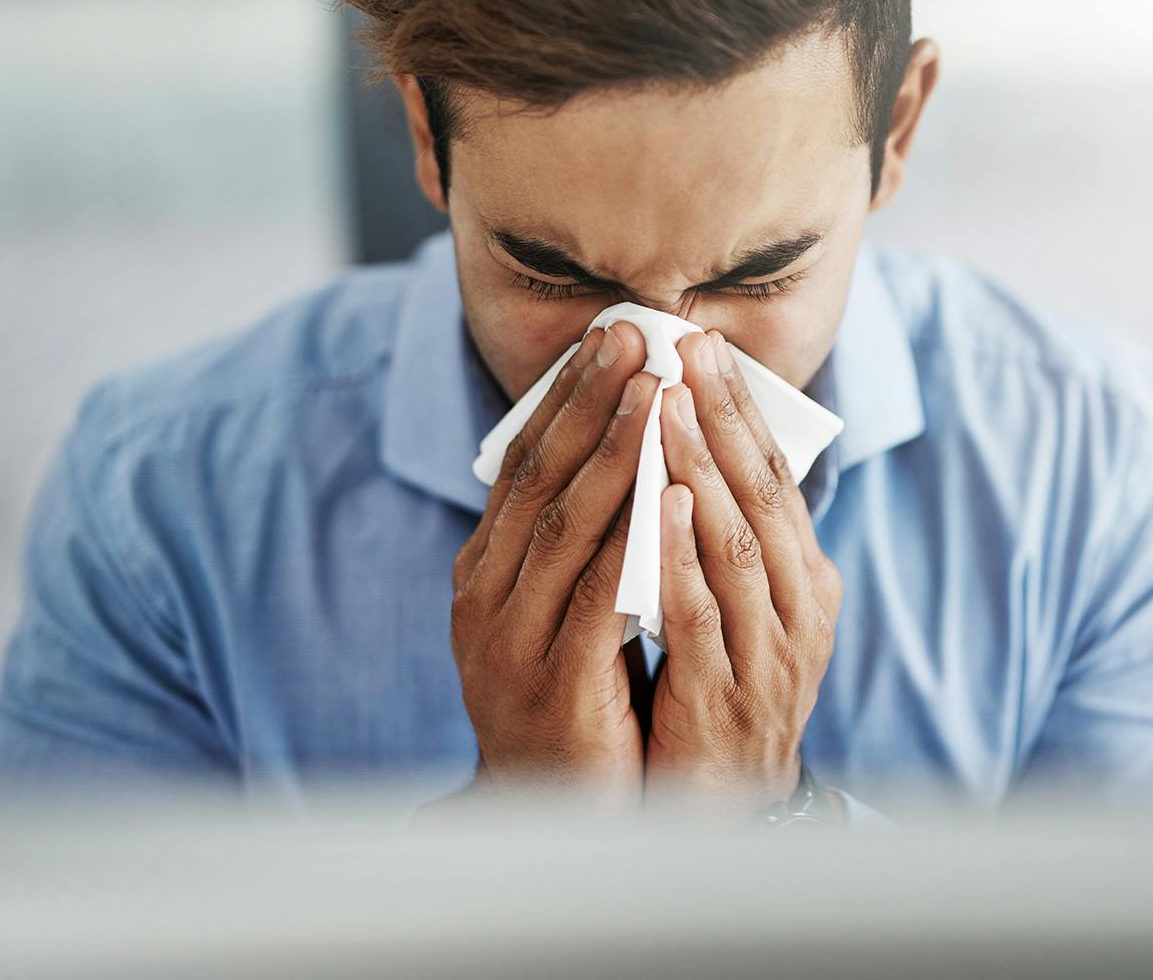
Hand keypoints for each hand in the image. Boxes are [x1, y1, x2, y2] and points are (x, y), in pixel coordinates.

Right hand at [449, 321, 660, 805]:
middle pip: (538, 476)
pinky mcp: (553, 682)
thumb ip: (578, 539)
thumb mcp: (559, 607)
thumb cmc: (571, 696)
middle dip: (586, 401)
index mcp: (486, 569)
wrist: (551, 816)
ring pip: (563, 524)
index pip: (524, 462)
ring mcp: (511, 638)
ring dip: (609, 451)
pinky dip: (629, 538)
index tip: (610, 337)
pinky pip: (596, 595)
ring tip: (652, 389)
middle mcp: (485, 593)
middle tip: (629, 335)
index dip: (566, 396)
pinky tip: (667, 491)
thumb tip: (625, 449)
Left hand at [645, 330, 843, 816]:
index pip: (774, 477)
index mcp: (804, 579)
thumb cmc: (722, 687)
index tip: (704, 346)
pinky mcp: (726, 697)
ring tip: (669, 403)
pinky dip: (682, 556)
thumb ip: (726, 536)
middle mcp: (799, 609)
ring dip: (702, 469)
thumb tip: (689, 446)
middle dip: (726, 417)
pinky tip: (661, 505)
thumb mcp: (741, 604)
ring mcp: (770, 655)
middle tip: (691, 348)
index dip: (741, 410)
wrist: (722, 808)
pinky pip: (703, 616)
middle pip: (763, 496)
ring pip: (738, 544)